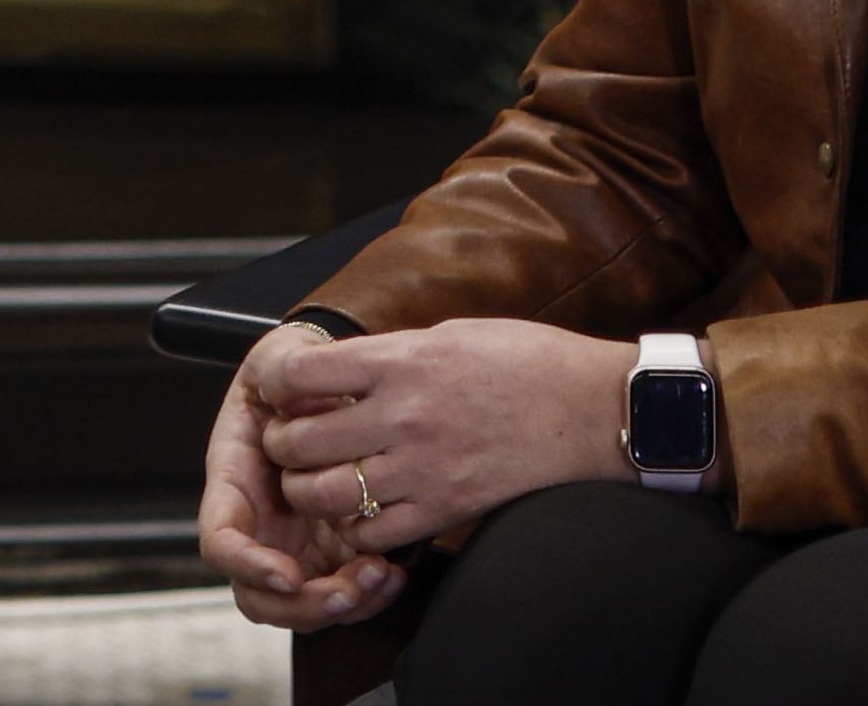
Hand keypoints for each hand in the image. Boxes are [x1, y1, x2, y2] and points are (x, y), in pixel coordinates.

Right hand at [203, 333, 415, 630]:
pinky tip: (394, 572)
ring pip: (305, 605)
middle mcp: (260, 525)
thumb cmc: (301, 368)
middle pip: (261, 596)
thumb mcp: (284, 354)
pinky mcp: (335, 551)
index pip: (222, 540)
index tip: (286, 575)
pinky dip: (369, 594)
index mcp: (235, 482)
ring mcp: (296, 544)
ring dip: (344, 604)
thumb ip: (280, 366)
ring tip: (381, 574)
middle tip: (349, 589)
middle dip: (305, 606)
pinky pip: (346, 592)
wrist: (335, 382)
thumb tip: (285, 386)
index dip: (248, 565)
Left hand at [247, 317, 646, 575]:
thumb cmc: (528, 361)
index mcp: (402, 362)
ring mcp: (423, 469)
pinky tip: (360, 509)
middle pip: (300, 442)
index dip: (276, 384)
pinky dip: (353, 526)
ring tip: (314, 479)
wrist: (591, 409)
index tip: (276, 389)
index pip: (302, 374)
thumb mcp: (450, 335)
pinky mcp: (445, 510)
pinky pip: (372, 532)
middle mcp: (404, 417)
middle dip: (280, 443)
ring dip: (308, 489)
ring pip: (326, 494)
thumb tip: (343, 370)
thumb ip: (392, 355)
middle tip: (286, 439)